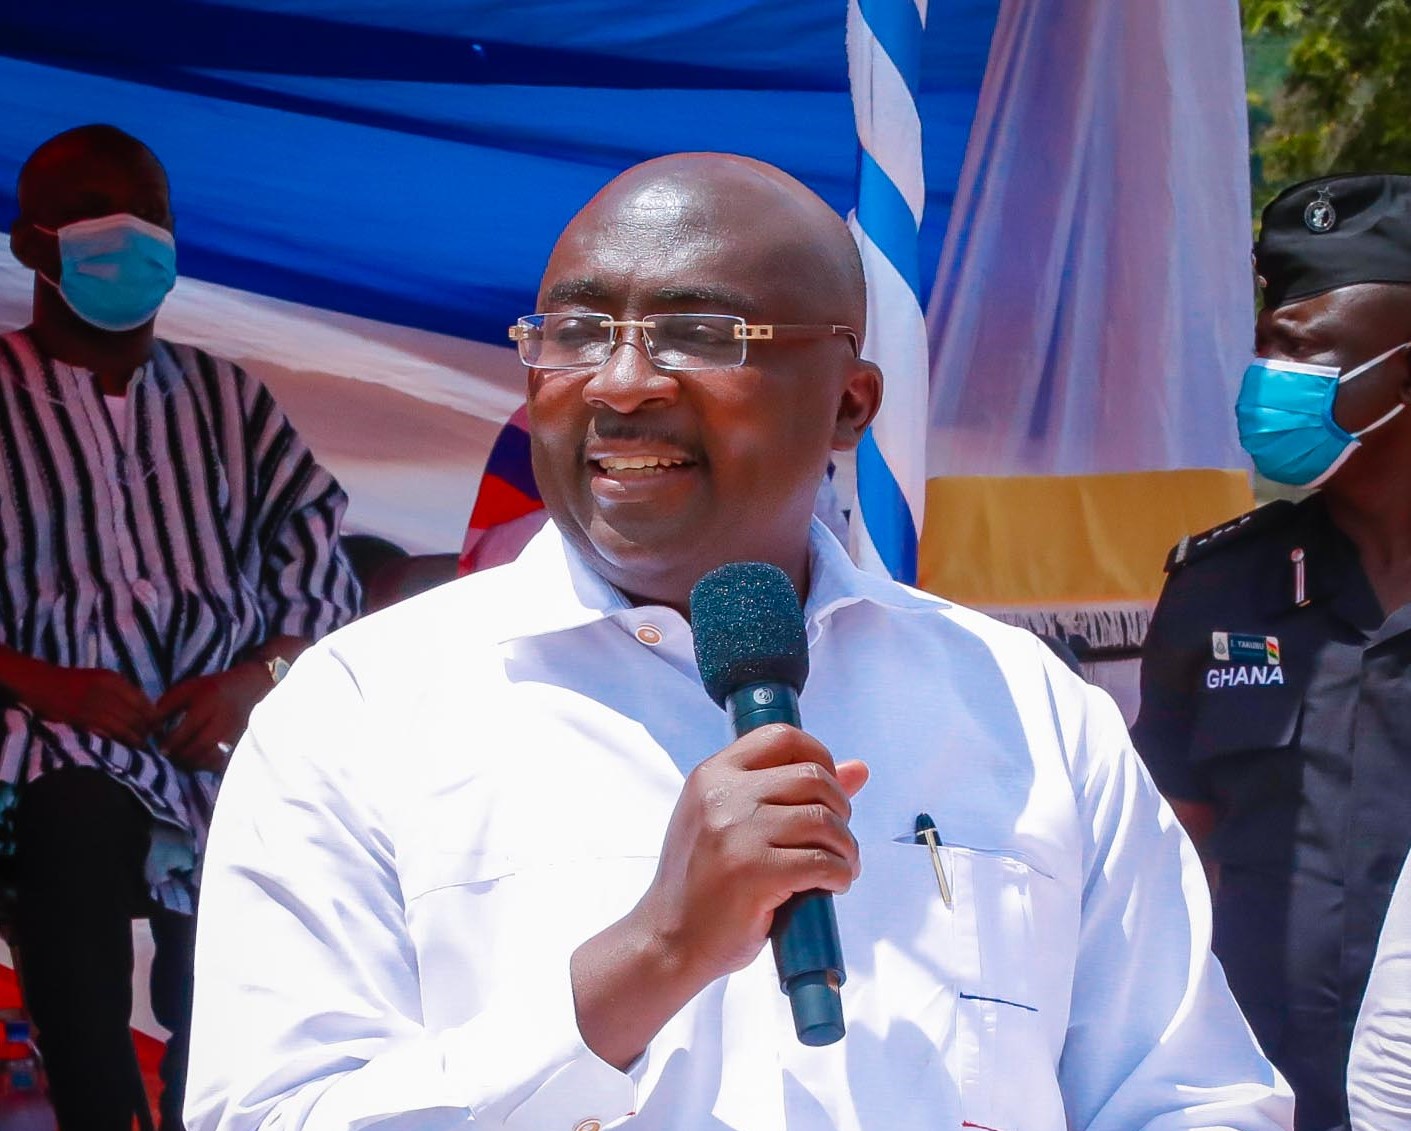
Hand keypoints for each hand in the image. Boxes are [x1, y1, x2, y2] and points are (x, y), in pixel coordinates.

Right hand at [16, 665, 157, 746]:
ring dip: (136, 737)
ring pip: (125, 724)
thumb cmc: (72, 682)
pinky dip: (119, 739)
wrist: (39, 682)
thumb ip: (121, 692)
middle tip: (150, 739)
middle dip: (147, 729)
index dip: (153, 716)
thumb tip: (145, 710)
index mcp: (113, 679)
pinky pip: (107, 730)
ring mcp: (94, 703)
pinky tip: (124, 744)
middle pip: (137, 714)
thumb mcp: (100, 679)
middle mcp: (107, 690)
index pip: (143, 701)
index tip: (157, 726)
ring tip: (140, 745)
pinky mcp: (81, 717)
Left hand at [155, 662, 271, 771]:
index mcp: (209, 702)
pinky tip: (195, 761)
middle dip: (180, 755)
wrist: (245, 689)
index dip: (172, 742)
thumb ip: (166, 706)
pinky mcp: (238, 743)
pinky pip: (221, 762)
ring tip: (179, 760)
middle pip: (200, 746)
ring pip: (211, 757)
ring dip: (192, 763)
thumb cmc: (210, 688)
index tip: (160, 748)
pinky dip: (206, 766)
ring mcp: (233, 733)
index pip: (189, 728)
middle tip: (168, 756)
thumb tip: (151, 727)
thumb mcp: (186, 689)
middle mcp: (223, 719)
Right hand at [636, 724, 868, 985]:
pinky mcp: (753, 873)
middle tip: (836, 839)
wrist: (669, 939)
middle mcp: (722, 795)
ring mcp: (736, 833)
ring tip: (839, 865)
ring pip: (823, 820)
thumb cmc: (704, 881)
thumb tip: (859, 768)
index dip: (819, 756)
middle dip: (840, 809)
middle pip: (812, 778)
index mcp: (713, 774)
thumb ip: (788, 791)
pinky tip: (832, 885)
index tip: (828, 789)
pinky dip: (840, 874)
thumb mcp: (732, 822)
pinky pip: (822, 862)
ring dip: (845, 846)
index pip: (782, 737)